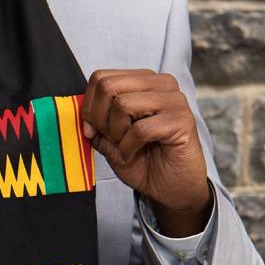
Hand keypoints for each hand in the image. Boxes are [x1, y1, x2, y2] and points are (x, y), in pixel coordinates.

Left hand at [82, 69, 211, 236]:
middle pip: (108, 86)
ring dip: (116, 133)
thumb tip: (83, 118)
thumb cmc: (142, 161)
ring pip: (123, 105)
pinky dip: (128, 147)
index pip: (100, 77)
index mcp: (142, 82)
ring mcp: (174, 100)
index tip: (92, 130)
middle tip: (111, 139)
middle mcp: (160, 84)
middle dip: (100, 119)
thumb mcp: (110, 141)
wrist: (171, 187)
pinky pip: (139, 129)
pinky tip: (134, 154)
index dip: (89, 107)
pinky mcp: (182, 120)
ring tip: (126, 146)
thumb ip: (96, 124)